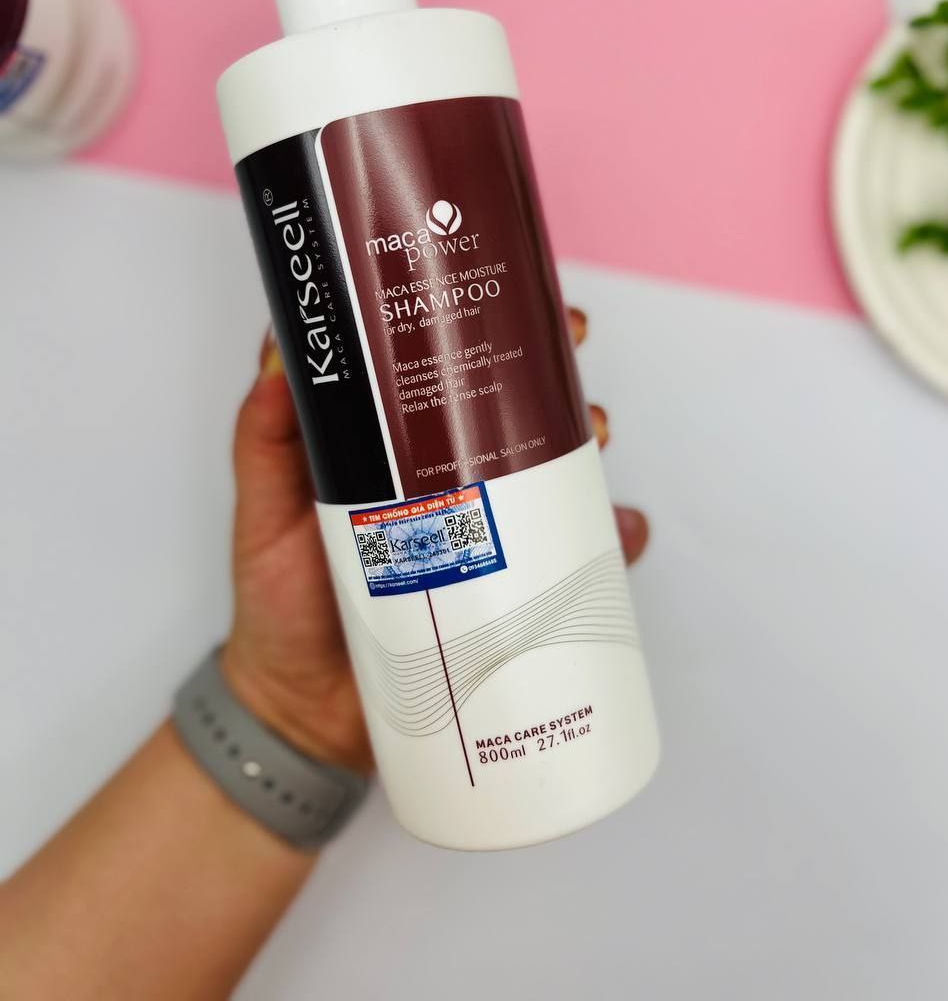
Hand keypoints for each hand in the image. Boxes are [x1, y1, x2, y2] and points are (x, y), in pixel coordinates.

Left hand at [220, 308, 649, 774]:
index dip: (484, 328)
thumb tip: (277, 359)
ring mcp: (487, 540)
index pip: (448, 373)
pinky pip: (578, 564)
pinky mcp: (512, 598)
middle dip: (553, 377)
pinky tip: (622, 533)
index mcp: (398, 453)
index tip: (510, 294)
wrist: (303, 716)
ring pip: (556, 475)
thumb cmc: (279, 605)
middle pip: (515, 414)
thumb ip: (263, 444)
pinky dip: (612, 545)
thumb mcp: (262, 515)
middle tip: (568, 357)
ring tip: (591, 442)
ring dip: (586, 448)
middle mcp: (451, 484)